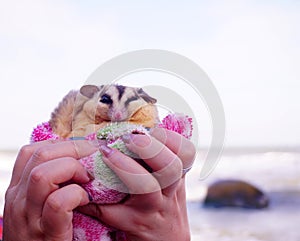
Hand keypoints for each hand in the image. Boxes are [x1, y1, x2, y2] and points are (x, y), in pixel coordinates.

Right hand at [3, 140, 96, 240]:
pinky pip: (58, 203)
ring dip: (73, 169)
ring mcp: (28, 218)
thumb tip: (78, 161)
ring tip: (87, 180)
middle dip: (73, 149)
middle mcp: (18, 200)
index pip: (32, 151)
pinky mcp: (46, 234)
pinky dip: (76, 195)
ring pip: (43, 174)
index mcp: (19, 190)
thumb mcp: (40, 206)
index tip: (83, 151)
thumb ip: (52, 185)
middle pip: (40, 154)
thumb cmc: (46, 235)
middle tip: (92, 159)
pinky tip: (85, 200)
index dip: (61, 144)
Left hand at [78, 128, 195, 240]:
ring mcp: (152, 209)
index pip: (185, 154)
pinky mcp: (133, 225)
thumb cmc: (164, 205)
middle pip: (170, 167)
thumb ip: (161, 159)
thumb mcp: (170, 183)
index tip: (152, 130)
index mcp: (176, 177)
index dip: (170, 138)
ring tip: (106, 152)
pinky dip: (93, 198)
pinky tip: (82, 188)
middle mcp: (168, 192)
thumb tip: (141, 130)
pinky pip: (111, 211)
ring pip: (145, 187)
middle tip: (128, 138)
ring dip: (124, 167)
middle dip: (149, 148)